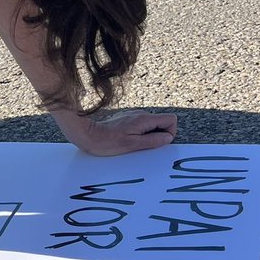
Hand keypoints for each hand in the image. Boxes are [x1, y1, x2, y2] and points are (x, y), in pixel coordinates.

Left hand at [54, 108, 177, 156]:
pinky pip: (142, 126)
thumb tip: (168, 138)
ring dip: (148, 136)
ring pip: (152, 125)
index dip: (170, 132)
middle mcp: (140, 114)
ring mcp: (134, 116)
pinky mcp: (127, 120)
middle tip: (143, 145)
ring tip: (134, 144)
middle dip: (159, 135)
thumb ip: (152, 141)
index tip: (158, 142)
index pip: (171, 119)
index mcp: (144, 119)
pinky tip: (128, 140)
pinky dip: (140, 134)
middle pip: (162, 122)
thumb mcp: (132, 145)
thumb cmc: (108, 143)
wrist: (89, 136)